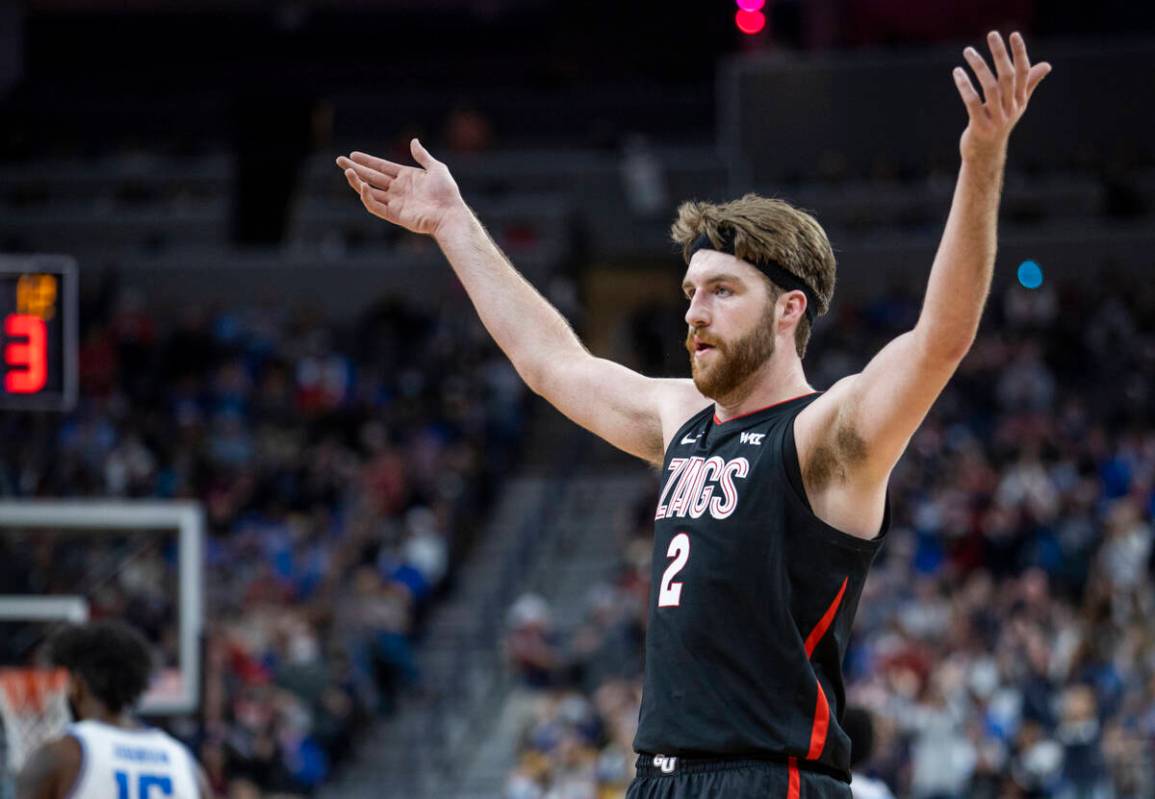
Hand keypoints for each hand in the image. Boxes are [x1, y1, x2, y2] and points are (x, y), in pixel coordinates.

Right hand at [337, 139, 465, 237]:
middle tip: (339, 160)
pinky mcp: (394, 215)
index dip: (367, 161)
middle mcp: (398, 189)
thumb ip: (422, 156)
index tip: (353, 154)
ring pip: (370, 191)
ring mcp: (395, 202)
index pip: (381, 167)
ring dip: (357, 181)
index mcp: (406, 177)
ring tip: (347, 171)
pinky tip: (362, 186)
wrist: (449, 213)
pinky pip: (376, 206)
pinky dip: (367, 197)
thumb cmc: (446, 192)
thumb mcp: (436, 168)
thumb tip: (413, 141)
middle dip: (355, 168)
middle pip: (372, 177)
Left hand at [953, 31, 1050, 161]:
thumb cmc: (998, 125)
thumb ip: (1029, 84)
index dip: (1020, 53)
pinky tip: (958, 72)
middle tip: (991, 34)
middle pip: (1007, 76)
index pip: (1023, 72)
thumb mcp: (1015, 105)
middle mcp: (1011, 109)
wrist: (985, 155)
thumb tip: (1047, 65)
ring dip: (979, 66)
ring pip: (990, 87)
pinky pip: (972, 102)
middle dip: (1000, 54)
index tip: (1014, 34)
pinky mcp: (980, 127)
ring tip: (968, 51)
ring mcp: (996, 119)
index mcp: (1020, 100)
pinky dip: (965, 86)